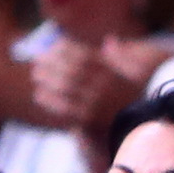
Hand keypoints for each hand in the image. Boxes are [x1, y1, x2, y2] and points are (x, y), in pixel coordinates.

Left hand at [30, 37, 160, 138]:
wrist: (137, 132)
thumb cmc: (131, 101)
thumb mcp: (133, 78)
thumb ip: (121, 58)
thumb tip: (110, 40)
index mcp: (114, 73)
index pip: (83, 54)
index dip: (64, 49)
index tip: (52, 48)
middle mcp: (106, 86)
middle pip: (71, 69)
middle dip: (51, 63)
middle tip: (36, 61)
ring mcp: (97, 103)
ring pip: (65, 86)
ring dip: (47, 79)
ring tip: (36, 76)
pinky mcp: (90, 120)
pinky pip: (64, 107)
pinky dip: (49, 100)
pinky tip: (40, 95)